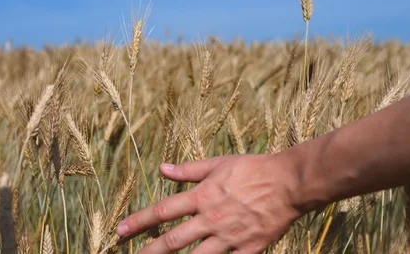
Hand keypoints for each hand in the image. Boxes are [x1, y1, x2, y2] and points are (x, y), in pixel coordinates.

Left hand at [116, 153, 305, 252]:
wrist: (288, 182)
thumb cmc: (252, 169)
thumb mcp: (218, 164)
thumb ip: (188, 170)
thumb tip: (161, 169)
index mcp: (202, 196)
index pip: (163, 211)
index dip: (139, 221)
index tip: (121, 230)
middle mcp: (211, 219)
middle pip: (173, 241)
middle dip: (148, 251)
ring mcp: (229, 237)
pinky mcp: (248, 249)